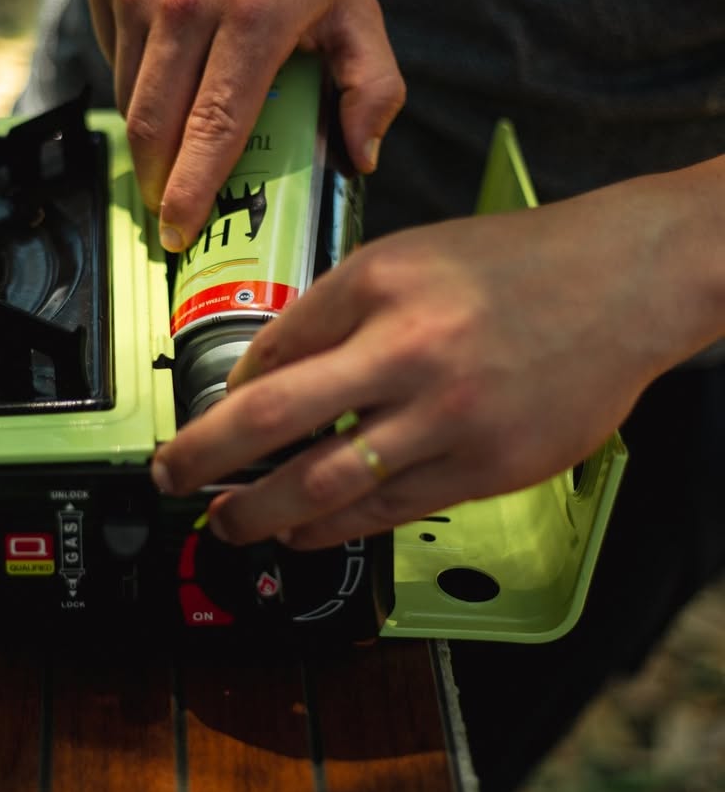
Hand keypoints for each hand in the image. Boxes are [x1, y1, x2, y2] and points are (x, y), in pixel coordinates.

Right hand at [85, 0, 404, 249]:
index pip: (216, 127)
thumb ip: (372, 83)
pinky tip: (170, 63)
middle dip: (158, 183)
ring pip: (131, 100)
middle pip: (157, 126)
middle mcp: (189, 2)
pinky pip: (115, 62)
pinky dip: (138, 83)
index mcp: (257, 15)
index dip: (193, 190)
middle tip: (171, 213)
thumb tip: (361, 157)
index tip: (180, 233)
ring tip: (180, 135)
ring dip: (152, 135)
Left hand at [152, 190, 674, 548]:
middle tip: (168, 479)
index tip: (199, 423)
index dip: (224, 397)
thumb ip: (332, 310)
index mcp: (378, 286)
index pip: (272, 350)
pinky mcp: (488, 467)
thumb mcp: (406, 257)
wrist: (623, 282)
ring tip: (229, 523)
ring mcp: (450, 416)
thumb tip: (265, 374)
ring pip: (329, 483)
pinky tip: (303, 534)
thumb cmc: (513, 265)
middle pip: (275, 419)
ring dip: (263, 511)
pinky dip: (335, 528)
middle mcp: (408, 350)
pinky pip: (391, 509)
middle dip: (204, 458)